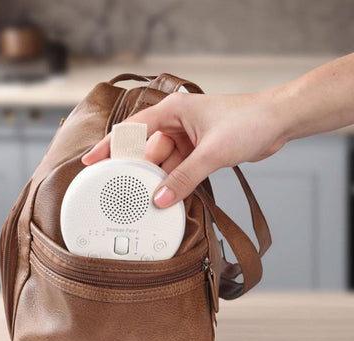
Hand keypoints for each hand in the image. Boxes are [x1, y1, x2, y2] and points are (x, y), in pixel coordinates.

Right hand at [82, 90, 287, 207]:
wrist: (279, 121)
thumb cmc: (249, 120)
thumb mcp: (211, 151)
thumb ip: (184, 177)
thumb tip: (161, 197)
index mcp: (172, 111)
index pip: (132, 130)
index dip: (109, 146)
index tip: (92, 161)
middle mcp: (176, 124)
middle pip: (147, 151)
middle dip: (140, 172)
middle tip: (128, 191)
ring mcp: (188, 139)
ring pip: (164, 163)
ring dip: (162, 180)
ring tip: (154, 197)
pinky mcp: (199, 151)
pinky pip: (180, 168)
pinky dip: (177, 181)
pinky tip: (172, 194)